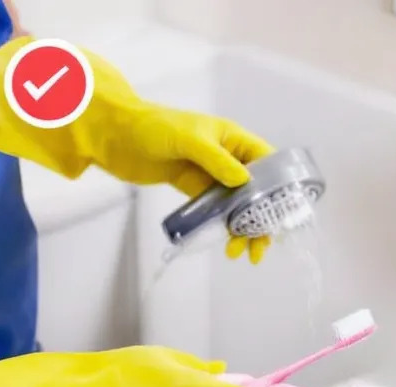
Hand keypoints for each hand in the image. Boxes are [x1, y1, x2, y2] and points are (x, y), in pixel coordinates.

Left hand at [0, 37, 275, 262]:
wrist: (111, 134)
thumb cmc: (151, 126)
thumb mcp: (188, 139)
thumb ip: (217, 161)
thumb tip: (246, 184)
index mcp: (233, 139)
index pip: (268, 163)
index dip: (280, 187)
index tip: (284, 214)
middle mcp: (228, 158)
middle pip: (257, 191)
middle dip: (262, 219)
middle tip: (260, 245)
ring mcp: (211, 175)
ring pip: (237, 206)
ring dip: (242, 229)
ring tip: (239, 252)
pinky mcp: (193, 189)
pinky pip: (215, 211)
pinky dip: (223, 227)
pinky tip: (225, 242)